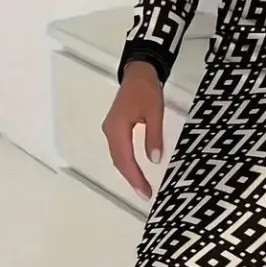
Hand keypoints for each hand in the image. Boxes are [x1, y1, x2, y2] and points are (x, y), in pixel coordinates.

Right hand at [102, 60, 163, 199]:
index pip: (125, 159)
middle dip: (131, 179)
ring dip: (128, 172)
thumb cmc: (147, 90)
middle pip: (119, 161)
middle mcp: (110, 131)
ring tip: (141, 187)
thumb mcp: (155, 112)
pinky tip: (135, 170)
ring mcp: (110, 129)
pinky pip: (119, 150)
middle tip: (144, 194)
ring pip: (118, 157)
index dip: (135, 177)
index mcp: (118, 128)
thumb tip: (154, 160)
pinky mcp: (115, 128)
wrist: (138, 72)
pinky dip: (126, 163)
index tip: (145, 192)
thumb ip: (154, 136)